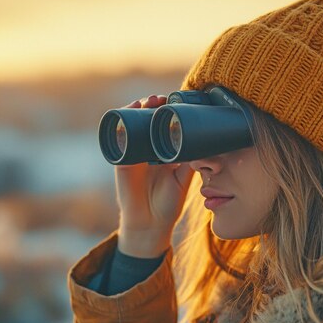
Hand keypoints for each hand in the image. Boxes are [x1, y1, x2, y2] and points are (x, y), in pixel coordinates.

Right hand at [114, 95, 194, 257]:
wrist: (151, 223)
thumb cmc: (169, 202)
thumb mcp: (184, 178)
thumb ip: (191, 161)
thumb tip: (204, 143)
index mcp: (164, 150)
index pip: (164, 124)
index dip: (168, 110)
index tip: (174, 99)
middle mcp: (148, 148)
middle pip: (147, 119)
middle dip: (152, 105)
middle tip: (160, 99)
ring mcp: (133, 153)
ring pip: (132, 124)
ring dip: (136, 110)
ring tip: (146, 102)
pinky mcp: (121, 162)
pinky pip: (118, 140)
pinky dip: (120, 126)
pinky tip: (125, 115)